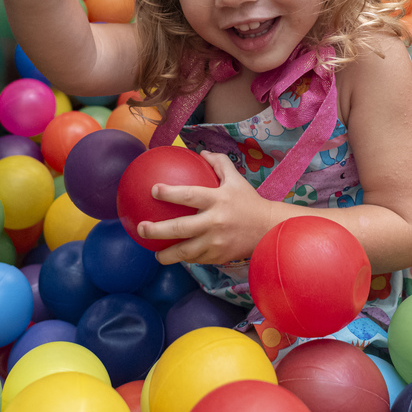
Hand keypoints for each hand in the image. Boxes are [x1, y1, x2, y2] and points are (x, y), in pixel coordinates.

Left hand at [137, 151, 273, 265]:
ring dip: (167, 254)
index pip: (189, 195)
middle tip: (141, 228)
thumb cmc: (249, 202)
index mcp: (217, 200)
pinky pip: (197, 259)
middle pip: (180, 228)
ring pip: (186, 251)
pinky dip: (185, 258)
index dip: (169, 193)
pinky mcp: (219, 256)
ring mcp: (216, 242)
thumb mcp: (236, 179)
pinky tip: (176, 257)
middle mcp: (215, 222)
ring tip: (155, 254)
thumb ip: (219, 163)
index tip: (153, 190)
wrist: (269, 229)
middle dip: (157, 230)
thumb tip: (201, 152)